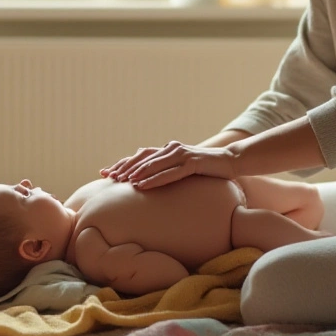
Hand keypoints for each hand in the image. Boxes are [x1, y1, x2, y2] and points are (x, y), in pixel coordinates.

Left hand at [100, 141, 236, 189]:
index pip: (140, 155)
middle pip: (143, 157)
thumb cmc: (205, 168)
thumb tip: (147, 180)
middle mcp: (172, 149)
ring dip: (137, 173)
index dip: (122, 163)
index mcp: (167, 149)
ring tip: (124, 182)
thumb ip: (167, 169)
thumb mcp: (182, 168)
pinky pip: (171, 172)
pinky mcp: (193, 163)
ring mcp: (183, 154)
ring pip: (155, 164)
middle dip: (124, 167)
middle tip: (110, 177)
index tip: (105, 172)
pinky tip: (144, 186)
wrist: (230, 161)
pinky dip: (155, 179)